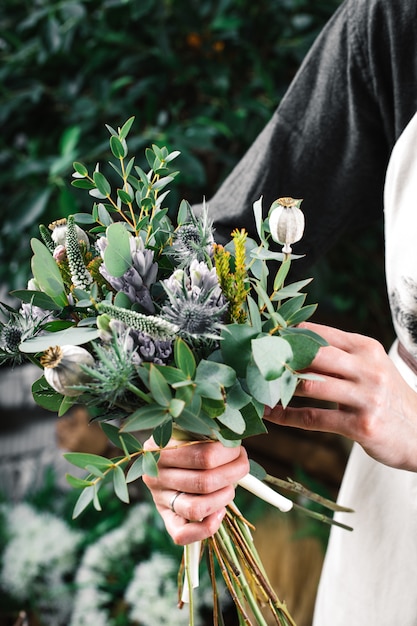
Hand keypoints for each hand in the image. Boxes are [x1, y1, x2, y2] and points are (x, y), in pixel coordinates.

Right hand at [142, 438, 248, 544]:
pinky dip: (207, 527)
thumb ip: (208, 432)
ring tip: (230, 487)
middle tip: (241, 466)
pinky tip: (220, 512)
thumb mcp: (191, 428)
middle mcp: (157, 474)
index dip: (230, 455)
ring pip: (196, 508)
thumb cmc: (187, 439)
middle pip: (205, 482)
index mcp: (161, 448)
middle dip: (233, 475)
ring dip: (224, 498)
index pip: (205, 456)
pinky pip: (182, 535)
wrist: (165, 457)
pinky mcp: (166, 519)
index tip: (238, 450)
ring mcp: (160, 498)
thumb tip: (233, 440)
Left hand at [265, 322, 416, 469]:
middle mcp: (367, 368)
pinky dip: (287, 416)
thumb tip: (293, 349)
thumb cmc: (387, 398)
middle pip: (313, 355)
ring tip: (257, 386)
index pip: (321, 334)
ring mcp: (366, 397)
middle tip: (255, 360)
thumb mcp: (370, 368)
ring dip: (279, 387)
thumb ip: (339, 358)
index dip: (289, 335)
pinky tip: (271, 413)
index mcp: (366, 348)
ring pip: (310, 386)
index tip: (265, 338)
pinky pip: (314, 418)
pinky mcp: (361, 425)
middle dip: (280, 357)